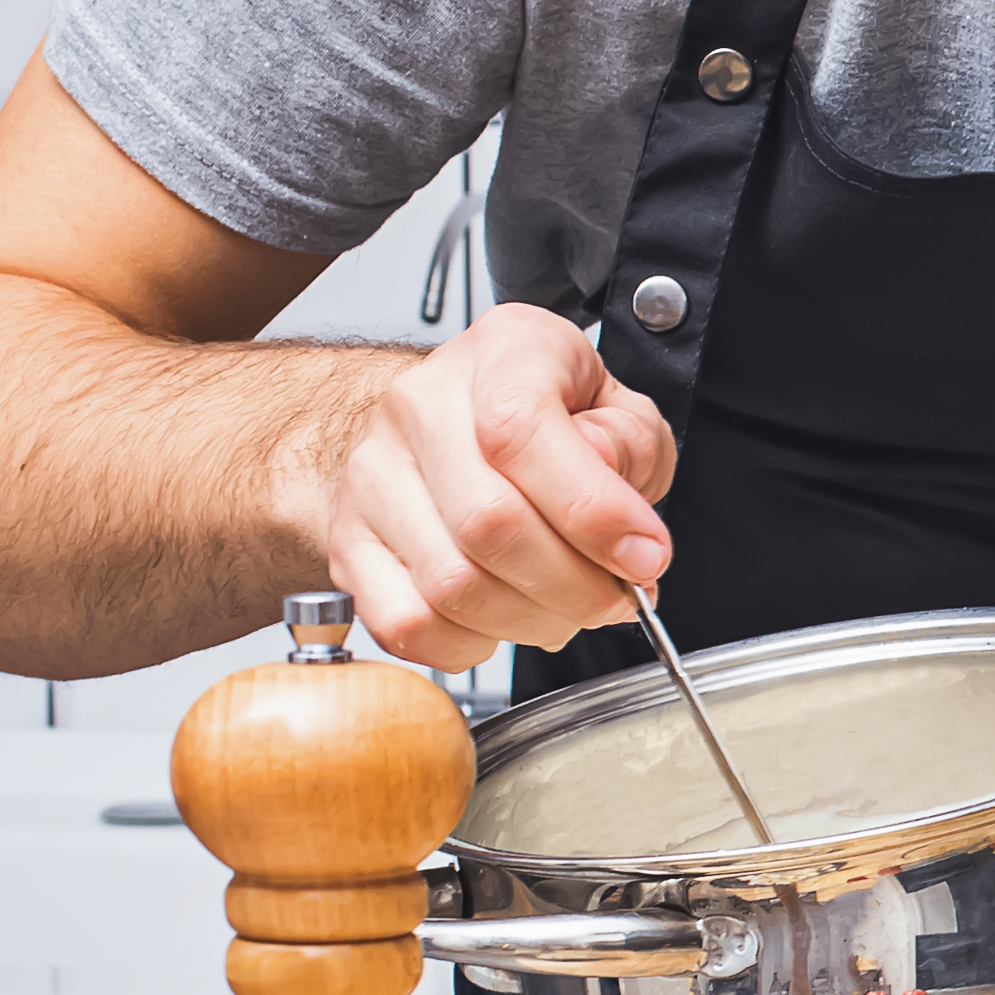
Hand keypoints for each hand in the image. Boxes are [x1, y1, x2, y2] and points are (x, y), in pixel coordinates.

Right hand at [308, 303, 679, 669]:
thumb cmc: (548, 412)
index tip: (645, 557)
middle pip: (489, 523)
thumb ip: (631, 453)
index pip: (520, 430)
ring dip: (530, 620)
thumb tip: (620, 527)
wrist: (456, 419)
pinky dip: (468, 644)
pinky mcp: (348, 541)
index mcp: (504, 351)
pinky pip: (405, 622)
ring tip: (566, 608)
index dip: (591, 511)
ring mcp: (373, 475)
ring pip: (450, 584)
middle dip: (575, 586)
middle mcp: (421, 405)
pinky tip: (504, 622)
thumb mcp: (619, 407)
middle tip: (616, 598)